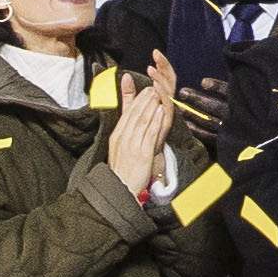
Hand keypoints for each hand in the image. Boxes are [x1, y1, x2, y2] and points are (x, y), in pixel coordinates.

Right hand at [101, 73, 174, 197]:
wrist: (121, 188)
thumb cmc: (122, 169)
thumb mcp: (119, 147)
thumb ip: (126, 130)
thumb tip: (129, 117)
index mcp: (117, 135)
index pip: (127, 113)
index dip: (136, 99)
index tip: (144, 89)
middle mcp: (123, 138)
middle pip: (135, 114)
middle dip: (144, 99)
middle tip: (153, 87)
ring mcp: (132, 145)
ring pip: (142, 121)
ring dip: (150, 106)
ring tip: (158, 94)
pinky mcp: (142, 154)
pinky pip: (149, 134)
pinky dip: (155, 121)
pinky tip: (161, 111)